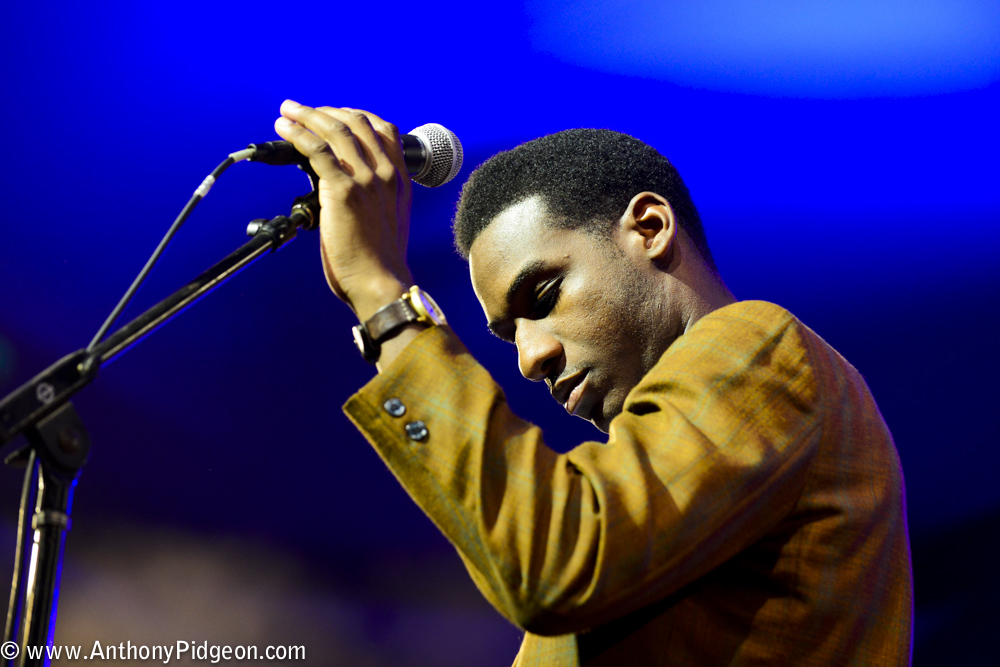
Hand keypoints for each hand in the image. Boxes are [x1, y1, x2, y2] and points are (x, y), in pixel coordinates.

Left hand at [274, 100, 413, 320]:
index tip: (333, 114)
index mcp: (398, 180)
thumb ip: (373, 198)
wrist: (380, 283)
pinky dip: (298, 135)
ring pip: (335, 130)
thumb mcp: (387, 220)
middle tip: (300, 109)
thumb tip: (343, 188)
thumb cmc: (379, 262)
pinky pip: (317, 150)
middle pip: (356, 122)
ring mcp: (366, 180)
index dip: (355, 114)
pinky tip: (284, 130)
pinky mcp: (344, 191)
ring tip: (287, 112)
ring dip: (306, 116)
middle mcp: (385, 174)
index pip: (384, 129)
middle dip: (325, 110)